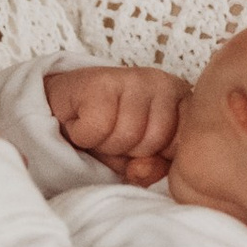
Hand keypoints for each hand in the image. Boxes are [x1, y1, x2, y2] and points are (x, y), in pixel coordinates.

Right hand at [44, 62, 187, 188]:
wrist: (63, 107)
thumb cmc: (109, 132)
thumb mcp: (138, 159)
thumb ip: (152, 169)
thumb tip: (143, 169)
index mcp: (182, 101)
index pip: (183, 144)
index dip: (157, 156)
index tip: (141, 147)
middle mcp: (163, 84)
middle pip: (151, 143)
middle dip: (128, 151)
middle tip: (114, 135)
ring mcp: (133, 78)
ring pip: (125, 135)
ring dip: (105, 143)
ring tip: (99, 129)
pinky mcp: (101, 80)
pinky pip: (97, 128)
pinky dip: (83, 135)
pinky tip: (82, 120)